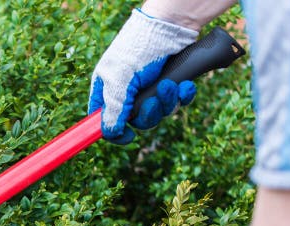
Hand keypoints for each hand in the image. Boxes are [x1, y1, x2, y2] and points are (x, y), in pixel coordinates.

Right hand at [88, 9, 198, 143]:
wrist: (171, 24)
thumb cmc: (138, 48)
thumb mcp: (119, 80)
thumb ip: (113, 109)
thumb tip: (110, 133)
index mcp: (107, 89)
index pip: (103, 119)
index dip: (114, 131)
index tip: (128, 137)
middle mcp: (127, 90)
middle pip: (136, 121)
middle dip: (149, 114)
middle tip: (154, 101)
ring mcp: (150, 88)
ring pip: (159, 113)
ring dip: (167, 102)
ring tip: (171, 84)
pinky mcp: (171, 83)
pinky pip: (177, 102)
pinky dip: (183, 95)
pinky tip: (185, 84)